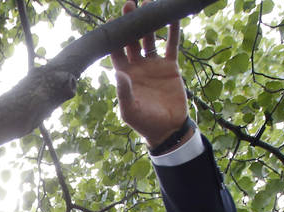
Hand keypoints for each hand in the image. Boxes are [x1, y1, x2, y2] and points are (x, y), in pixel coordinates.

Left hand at [110, 0, 187, 147]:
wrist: (168, 128)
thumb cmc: (144, 122)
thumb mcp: (130, 110)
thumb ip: (124, 92)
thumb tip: (119, 74)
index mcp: (124, 75)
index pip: (116, 51)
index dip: (114, 37)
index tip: (112, 22)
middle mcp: (137, 67)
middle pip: (132, 40)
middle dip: (130, 24)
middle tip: (128, 5)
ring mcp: (153, 64)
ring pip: (150, 39)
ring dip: (148, 24)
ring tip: (148, 4)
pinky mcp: (169, 66)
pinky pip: (171, 45)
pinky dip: (172, 31)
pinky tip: (171, 16)